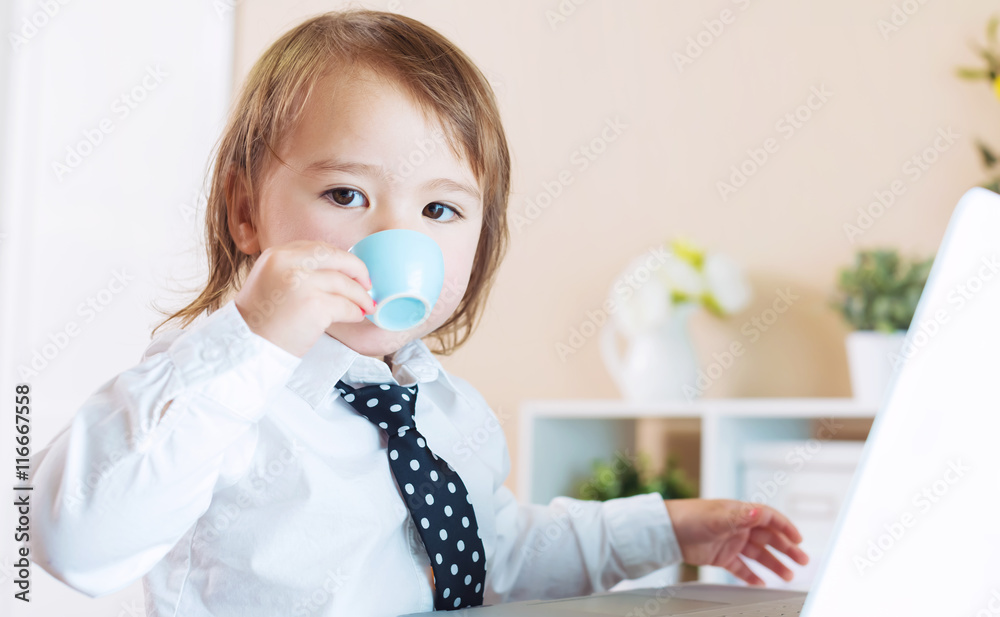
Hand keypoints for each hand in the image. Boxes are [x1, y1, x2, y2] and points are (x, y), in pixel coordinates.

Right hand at [235, 240, 375, 356]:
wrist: (246, 349)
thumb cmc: (260, 322)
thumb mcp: (270, 282)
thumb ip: (295, 271)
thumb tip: (335, 272)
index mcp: (276, 255)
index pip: (318, 248)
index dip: (340, 259)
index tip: (352, 270)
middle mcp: (288, 263)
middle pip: (336, 257)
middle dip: (357, 270)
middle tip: (368, 285)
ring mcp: (301, 282)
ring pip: (344, 283)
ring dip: (360, 296)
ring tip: (366, 306)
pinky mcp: (314, 305)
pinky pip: (345, 305)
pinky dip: (354, 312)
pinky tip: (356, 316)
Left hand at [663, 499, 808, 585]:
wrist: (667, 531)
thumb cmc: (690, 517)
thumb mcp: (717, 517)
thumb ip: (740, 516)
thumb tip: (759, 511)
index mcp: (740, 513)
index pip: (769, 518)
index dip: (786, 528)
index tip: (799, 539)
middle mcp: (738, 527)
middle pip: (768, 538)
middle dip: (787, 549)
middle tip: (803, 560)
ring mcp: (731, 542)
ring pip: (758, 555)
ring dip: (774, 564)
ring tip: (788, 576)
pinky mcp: (721, 556)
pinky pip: (741, 567)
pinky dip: (752, 575)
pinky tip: (762, 583)